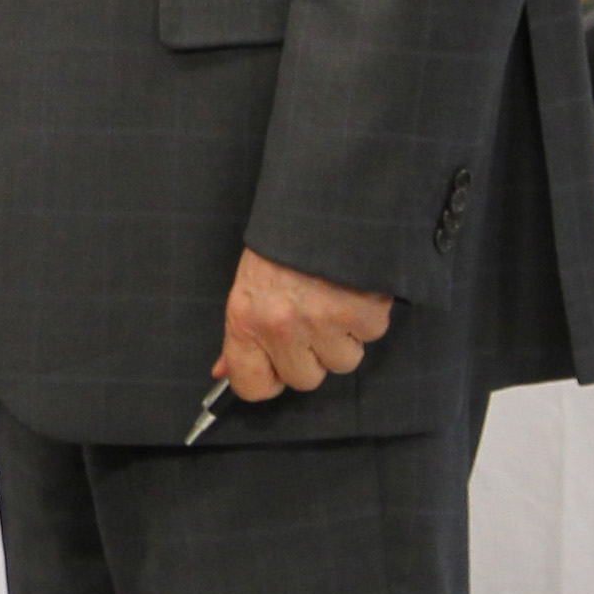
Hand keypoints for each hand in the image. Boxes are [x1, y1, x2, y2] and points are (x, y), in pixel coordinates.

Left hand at [214, 247, 395, 401]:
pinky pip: (370, 337)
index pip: (252, 386)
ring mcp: (325, 323)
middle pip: (305, 380)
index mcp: (246, 320)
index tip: (275, 369)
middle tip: (310, 321)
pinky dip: (366, 318)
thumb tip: (224, 371)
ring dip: (342, 338)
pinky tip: (353, 291)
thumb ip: (241, 333)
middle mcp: (283, 327)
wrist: (324, 208)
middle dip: (311, 356)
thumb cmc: (281, 245)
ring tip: (333, 301)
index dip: (267, 380)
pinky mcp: (365, 314)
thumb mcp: (248, 285)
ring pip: (343, 362)